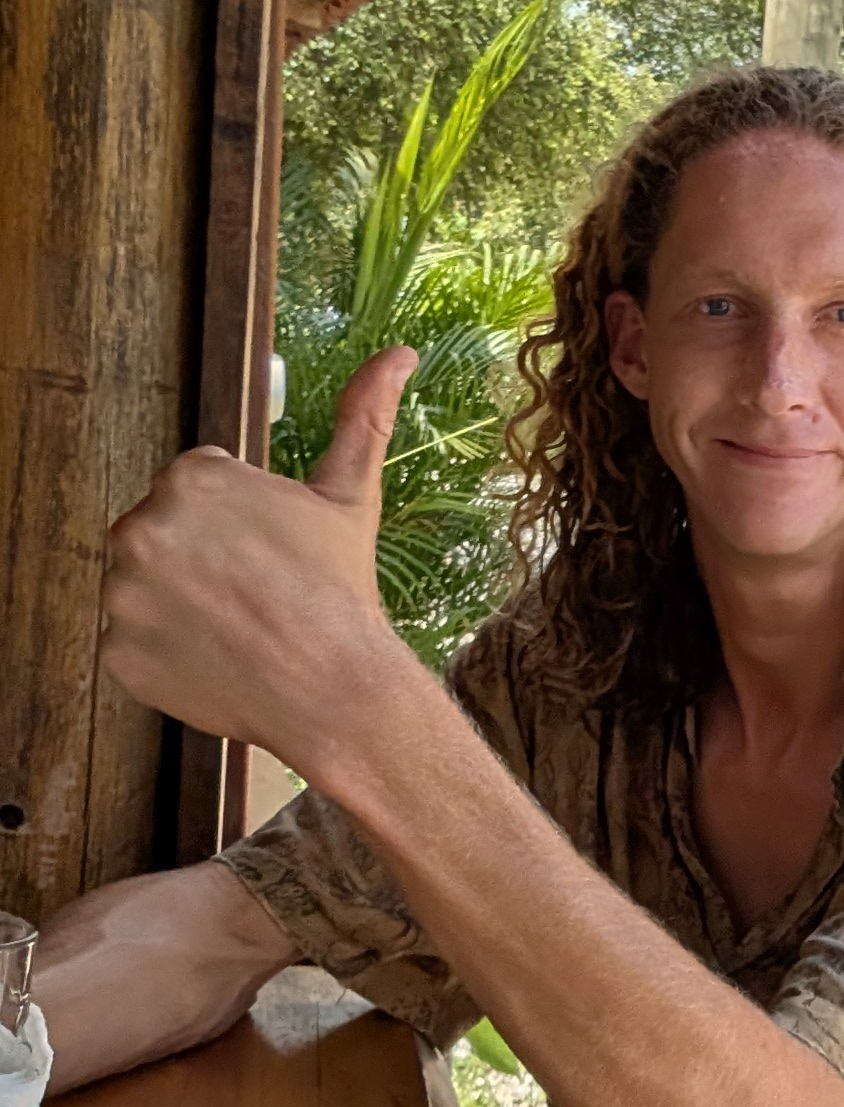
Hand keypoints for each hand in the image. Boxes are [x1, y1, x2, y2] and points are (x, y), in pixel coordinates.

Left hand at [101, 347, 423, 773]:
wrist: (339, 691)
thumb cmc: (344, 594)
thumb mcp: (350, 499)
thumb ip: (360, 417)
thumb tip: (401, 353)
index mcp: (192, 477)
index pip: (194, 501)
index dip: (238, 537)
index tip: (271, 566)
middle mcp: (143, 524)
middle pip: (162, 543)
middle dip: (202, 570)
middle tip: (256, 604)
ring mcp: (124, 592)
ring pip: (142, 594)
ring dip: (179, 613)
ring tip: (237, 636)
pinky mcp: (117, 651)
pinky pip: (132, 649)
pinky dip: (166, 661)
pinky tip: (215, 665)